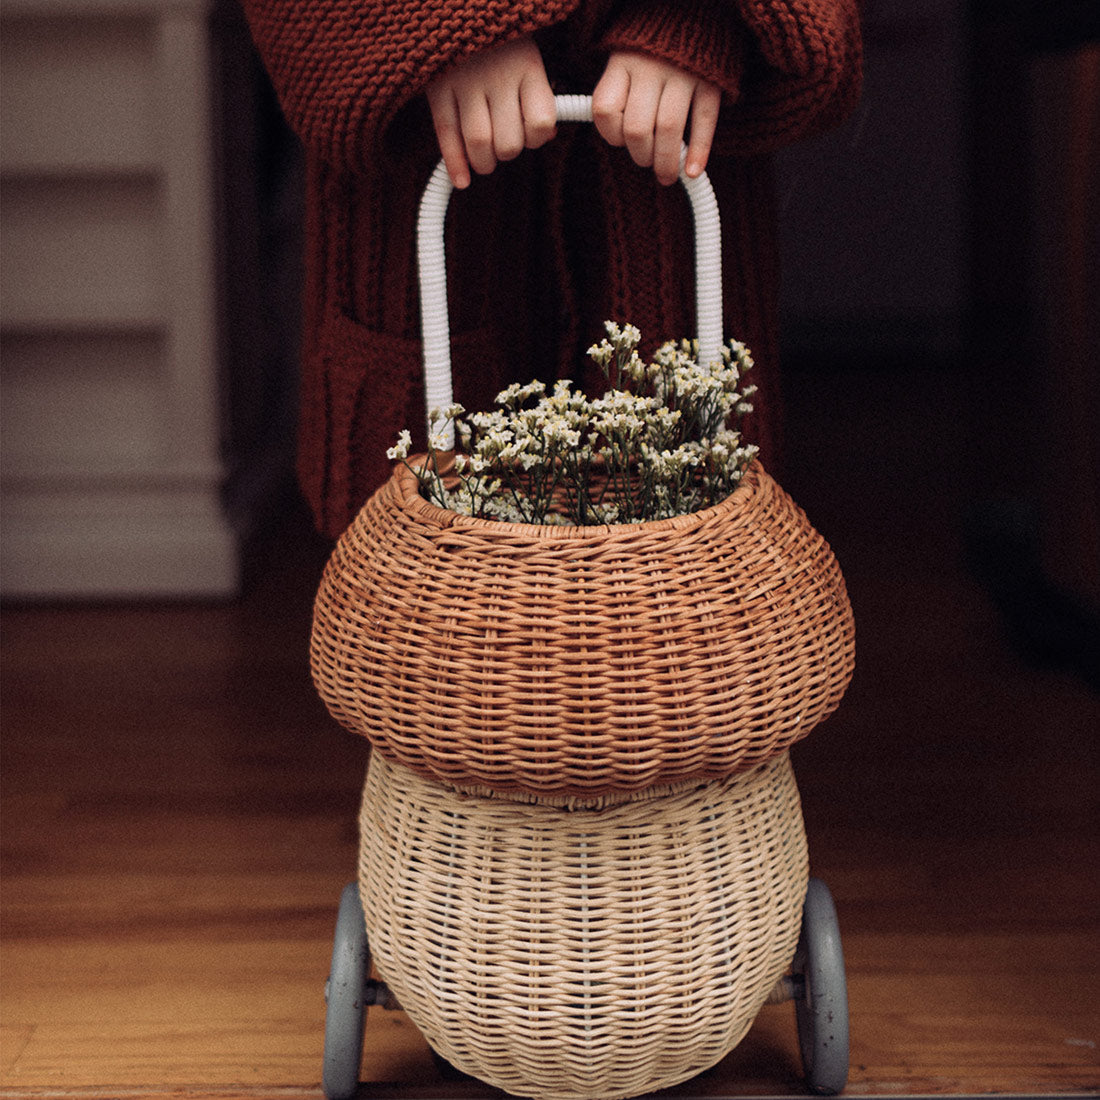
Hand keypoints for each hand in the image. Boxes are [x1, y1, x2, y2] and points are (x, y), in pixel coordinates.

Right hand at [426, 36, 556, 188]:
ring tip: (484, 160)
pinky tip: (462, 180)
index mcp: (528, 65)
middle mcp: (498, 75)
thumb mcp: (527, 56)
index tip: (530, 134)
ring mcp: (465, 81)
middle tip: (503, 146)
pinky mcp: (438, 86)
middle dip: (507, 153)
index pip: (541, 123)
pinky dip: (454, 163)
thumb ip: (538, 93)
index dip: (537, 139)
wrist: (456, 4)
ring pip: (479, 143)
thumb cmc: (500, 40)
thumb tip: (546, 136)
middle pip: (509, 141)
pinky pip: (446, 134)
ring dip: (484, 163)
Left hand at [593, 52, 720, 184]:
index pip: (605, 110)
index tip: (620, 141)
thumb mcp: (626, 62)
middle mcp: (650, 68)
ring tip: (667, 175)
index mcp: (622, 63)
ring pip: (668, 129)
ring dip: (666, 161)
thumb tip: (620, 142)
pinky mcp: (710, 80)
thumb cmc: (654, 51)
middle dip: (641, 156)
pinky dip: (699, 151)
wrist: (697, 15)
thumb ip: (621, 94)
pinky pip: (703, 121)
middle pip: (637, 128)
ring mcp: (682, 74)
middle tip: (647, 162)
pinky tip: (692, 171)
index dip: (611, 135)